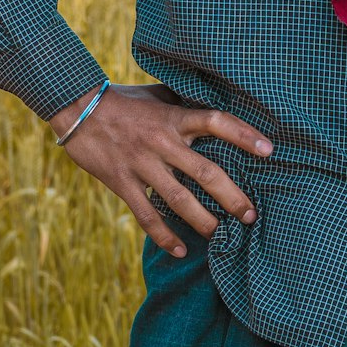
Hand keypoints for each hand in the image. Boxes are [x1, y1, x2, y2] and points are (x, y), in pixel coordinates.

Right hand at [49, 82, 272, 256]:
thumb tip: (215, 107)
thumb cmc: (123, 100)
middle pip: (206, 171)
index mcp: (173, 117)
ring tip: (222, 236)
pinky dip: (164, 236)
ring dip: (204, 221)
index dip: (244, 134)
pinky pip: (146, 215)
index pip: (215, 121)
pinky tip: (180, 251)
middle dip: (232, 196)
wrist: (76, 108)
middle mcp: (162, 141)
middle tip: (251, 215)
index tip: (269, 151)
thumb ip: (183, 105)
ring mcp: (141, 164)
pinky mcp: (121, 182)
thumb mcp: (157, 95)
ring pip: (179, 199)